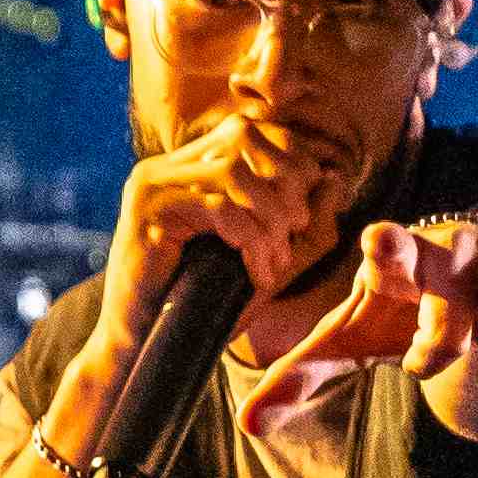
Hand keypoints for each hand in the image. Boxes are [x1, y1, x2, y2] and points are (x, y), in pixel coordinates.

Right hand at [91, 100, 362, 366]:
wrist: (142, 347)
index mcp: (187, 168)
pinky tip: (256, 274)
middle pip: (242, 138)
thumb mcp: (264, 258)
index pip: (249, 129)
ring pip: (233, 172)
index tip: (303, 214)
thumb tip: (335, 177)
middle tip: (293, 233)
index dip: (289, 161)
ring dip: (269, 218)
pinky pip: (218, 208)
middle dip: (283, 185)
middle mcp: (165, 167)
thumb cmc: (202, 306)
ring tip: (275, 261)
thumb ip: (301, 221)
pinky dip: (250, 241)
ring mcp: (151, 186)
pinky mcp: (147, 213)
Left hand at [235, 214, 477, 443]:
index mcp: (400, 259)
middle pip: (448, 285)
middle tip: (422, 369)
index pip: (390, 248)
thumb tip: (249, 424)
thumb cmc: (396, 310)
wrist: (460, 284)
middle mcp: (450, 252)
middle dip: (441, 326)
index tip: (380, 244)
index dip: (387, 248)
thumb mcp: (350, 341)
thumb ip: (302, 376)